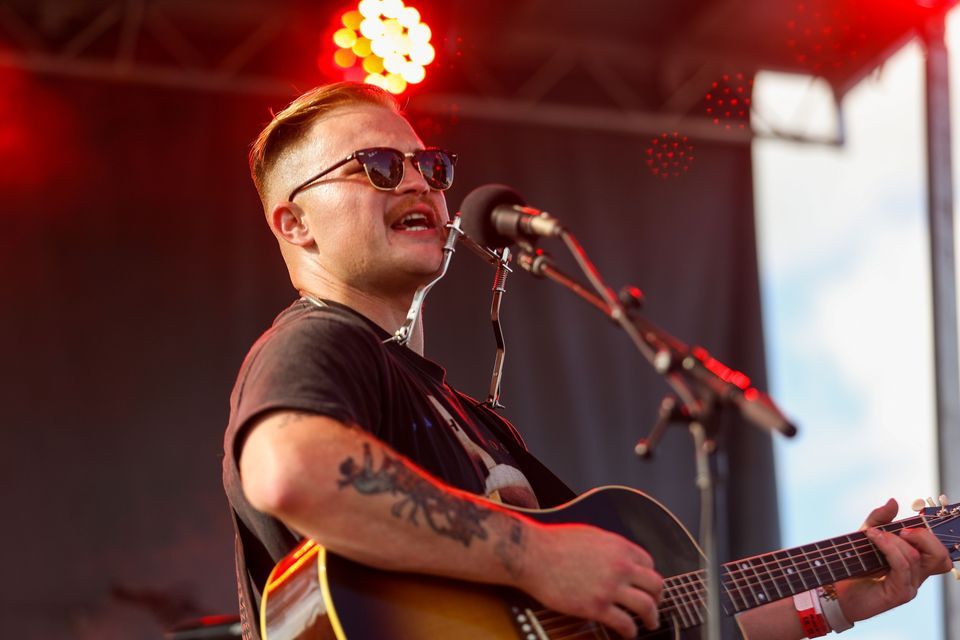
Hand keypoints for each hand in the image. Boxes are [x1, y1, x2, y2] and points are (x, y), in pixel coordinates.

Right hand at [522, 522, 662, 638]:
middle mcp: (620, 566)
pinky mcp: (596, 607)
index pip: (648, 562)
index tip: (644, 584)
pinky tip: (628, 633)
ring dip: (652, 617)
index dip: (647, 575)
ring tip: (650, 623)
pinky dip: (631, 631)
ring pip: (647, 606)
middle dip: (658, 597)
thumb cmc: (553, 543)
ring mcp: (610, 588)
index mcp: (618, 546)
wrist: (532, 555)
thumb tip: (616, 555)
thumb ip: (608, 546)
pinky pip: (625, 623)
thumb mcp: (590, 535)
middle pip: (655, 584)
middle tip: (655, 605)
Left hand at [835, 498, 952, 622]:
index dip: (929, 534)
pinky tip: (873, 537)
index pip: (938, 550)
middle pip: (940, 556)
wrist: (835, 589)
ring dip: (893, 539)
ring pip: (915, 557)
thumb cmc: (853, 564)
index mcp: (914, 562)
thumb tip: (894, 501)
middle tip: (900, 530)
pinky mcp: (899, 593)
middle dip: (923, 536)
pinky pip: (901, 566)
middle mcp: (916, 575)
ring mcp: (909, 585)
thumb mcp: (866, 535)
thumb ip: (880, 519)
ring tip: (873, 533)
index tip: (907, 522)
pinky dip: (888, 547)